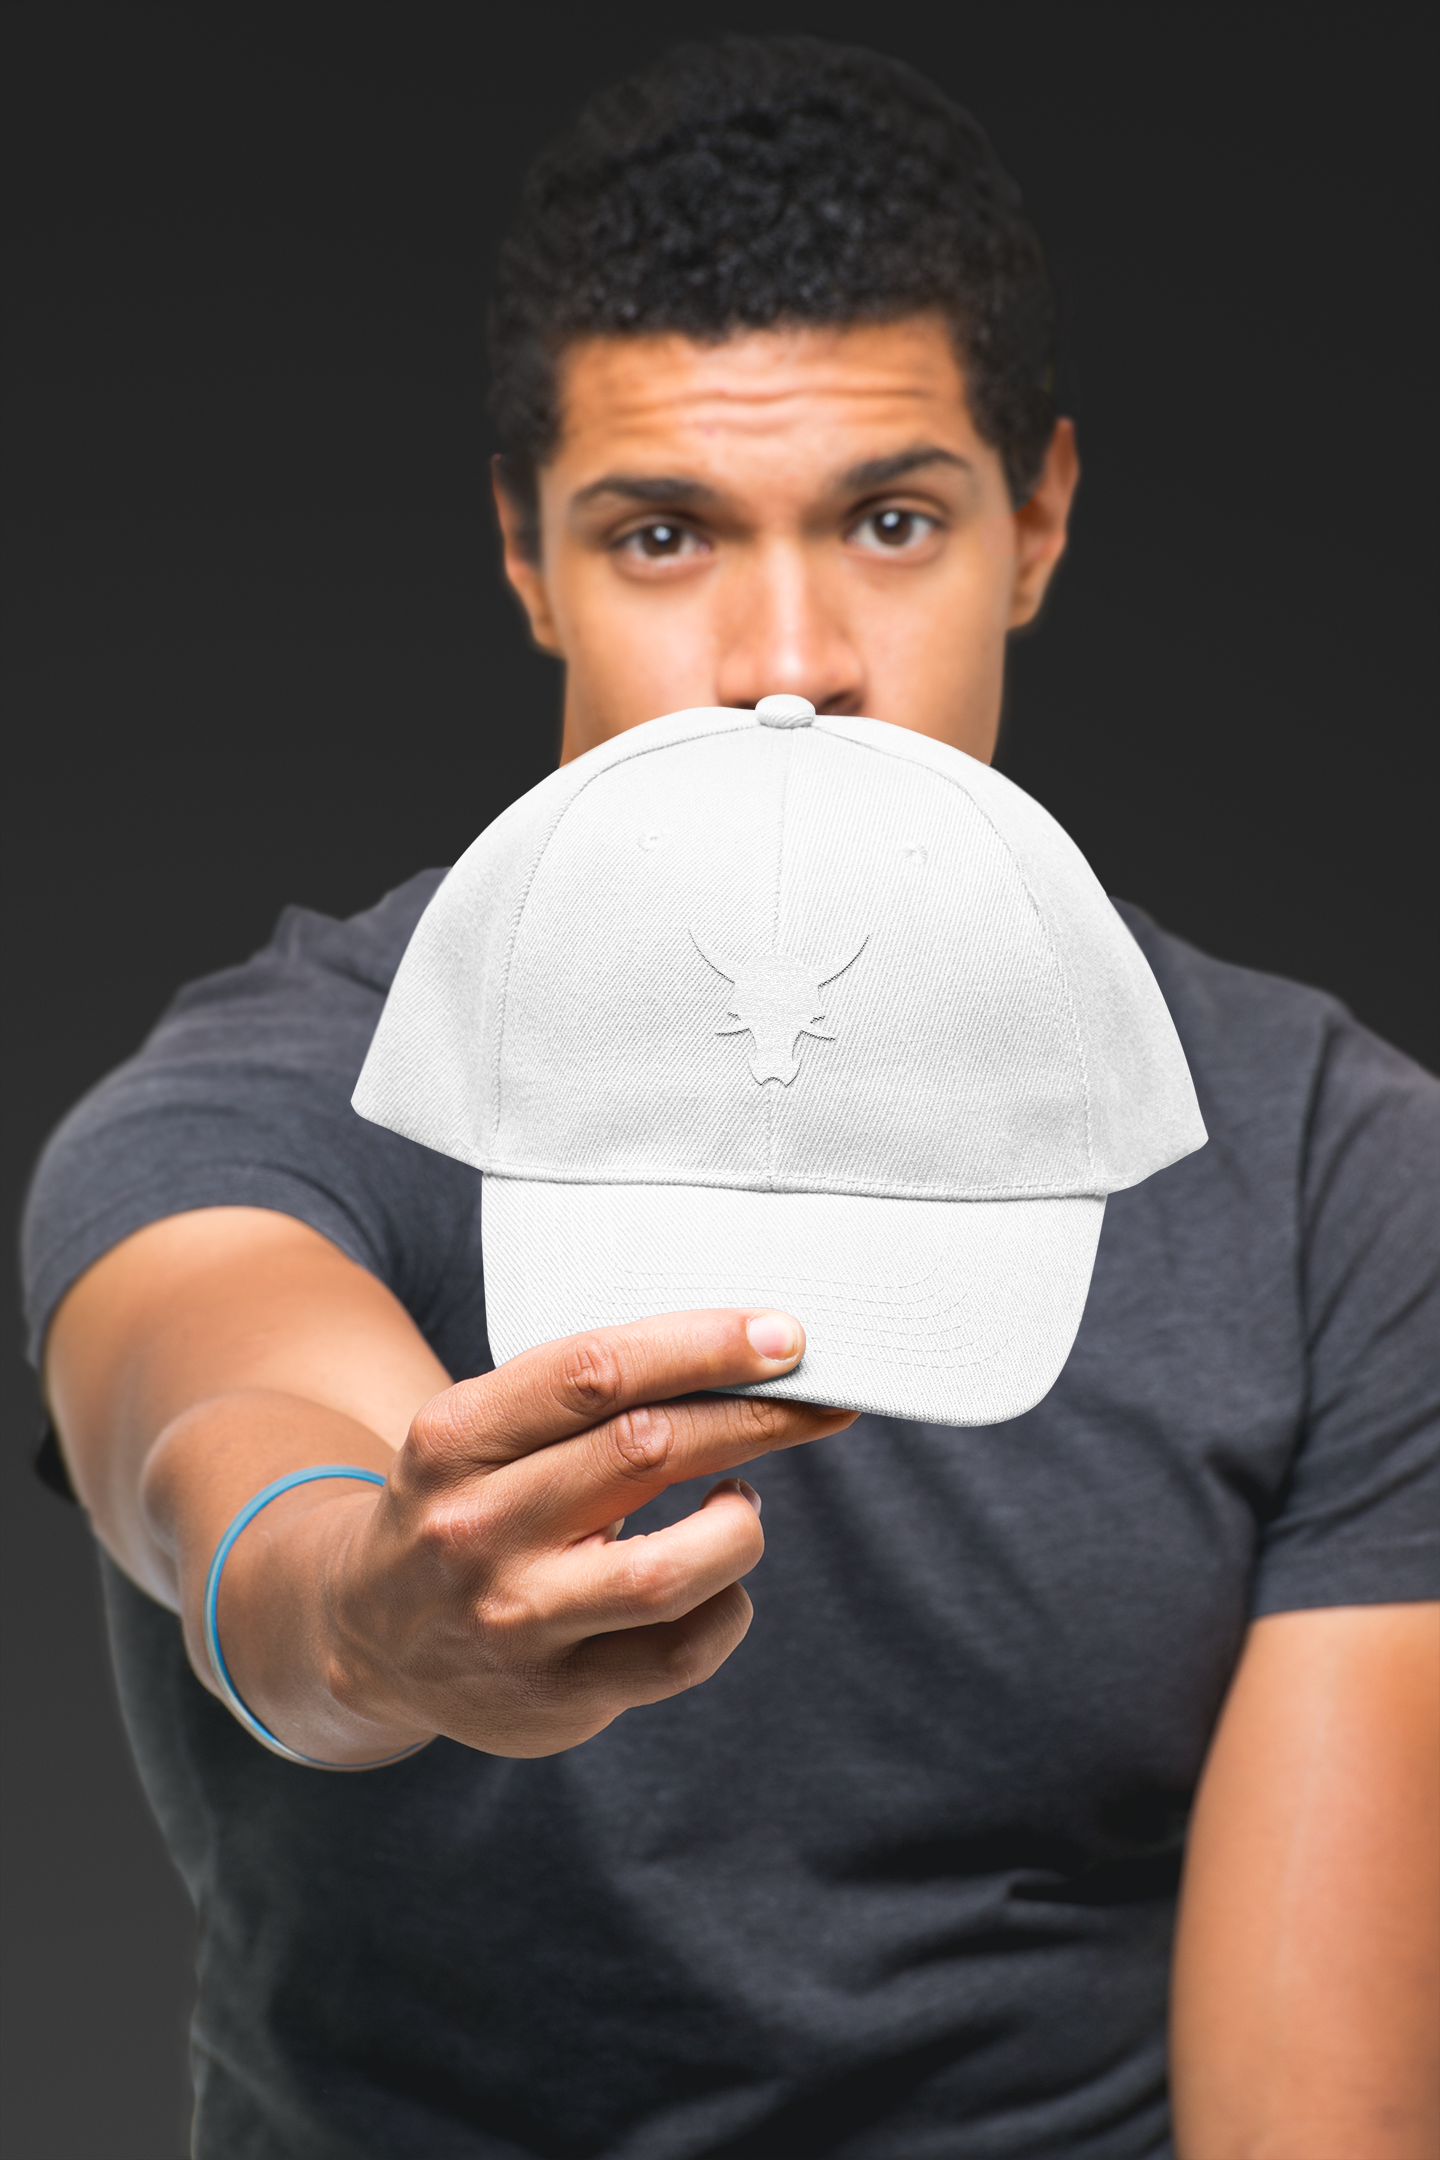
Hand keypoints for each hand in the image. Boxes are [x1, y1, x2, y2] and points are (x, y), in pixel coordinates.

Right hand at [215, 1308, 854, 1760]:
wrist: (369, 1633)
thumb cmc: (470, 1503)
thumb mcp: (488, 1433)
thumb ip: (591, 1402)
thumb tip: (752, 1357)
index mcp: (456, 1439)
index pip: (595, 1373)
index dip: (703, 1348)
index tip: (784, 1335)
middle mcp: (474, 1530)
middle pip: (647, 1453)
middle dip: (756, 1418)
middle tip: (823, 1401)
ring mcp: (513, 1623)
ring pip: (671, 1570)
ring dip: (738, 1523)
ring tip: (736, 1501)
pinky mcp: (554, 1699)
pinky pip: (682, 1652)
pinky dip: (727, 1605)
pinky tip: (715, 1582)